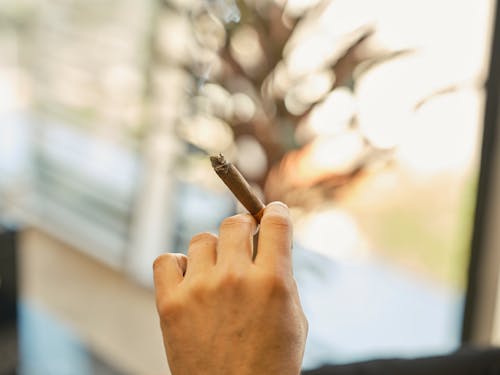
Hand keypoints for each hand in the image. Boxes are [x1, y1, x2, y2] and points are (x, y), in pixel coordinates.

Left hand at [153, 202, 307, 374]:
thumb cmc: (271, 362)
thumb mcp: (294, 318)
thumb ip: (282, 275)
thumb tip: (270, 240)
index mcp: (273, 281)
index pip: (276, 222)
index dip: (275, 212)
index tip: (272, 213)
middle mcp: (235, 278)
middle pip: (234, 222)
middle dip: (244, 227)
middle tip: (245, 240)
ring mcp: (200, 289)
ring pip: (202, 239)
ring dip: (213, 250)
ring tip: (217, 272)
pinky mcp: (170, 304)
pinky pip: (167, 260)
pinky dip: (178, 265)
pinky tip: (190, 279)